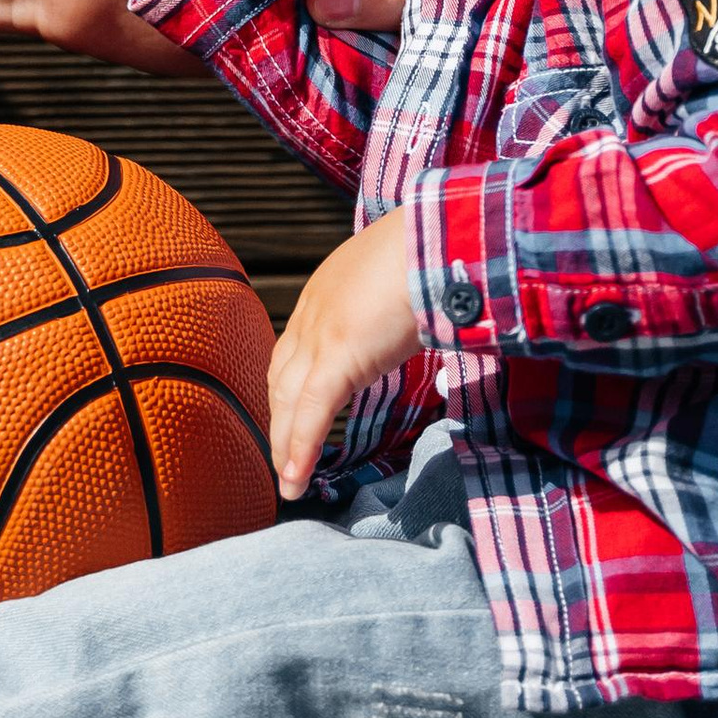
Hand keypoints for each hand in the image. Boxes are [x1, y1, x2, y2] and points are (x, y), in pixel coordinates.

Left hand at [268, 208, 420, 499]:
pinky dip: (301, 447)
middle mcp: (313, 311)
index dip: (289, 386)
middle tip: (281, 457)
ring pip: (288, 400)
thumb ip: (398, 305)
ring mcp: (322, 333)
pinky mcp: (339, 356)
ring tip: (289, 481)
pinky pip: (312, 412)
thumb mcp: (403, 279)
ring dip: (285, 444)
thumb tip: (421, 321)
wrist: (438, 237)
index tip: (291, 414)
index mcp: (326, 290)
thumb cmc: (434, 251)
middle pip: (281, 378)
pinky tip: (297, 477)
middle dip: (279, 420)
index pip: (294, 349)